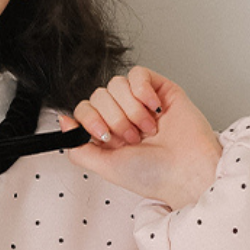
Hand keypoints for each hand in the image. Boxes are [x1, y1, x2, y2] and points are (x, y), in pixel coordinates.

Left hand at [61, 67, 221, 209]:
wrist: (186, 171)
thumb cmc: (153, 175)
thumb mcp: (105, 167)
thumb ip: (78, 148)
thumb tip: (63, 122)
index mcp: (108, 134)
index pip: (84, 109)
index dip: (90, 120)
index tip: (105, 137)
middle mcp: (123, 116)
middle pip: (99, 95)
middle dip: (114, 119)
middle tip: (132, 138)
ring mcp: (141, 101)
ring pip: (116, 84)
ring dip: (131, 110)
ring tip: (147, 129)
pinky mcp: (160, 89)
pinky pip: (138, 74)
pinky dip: (142, 91)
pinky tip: (154, 109)